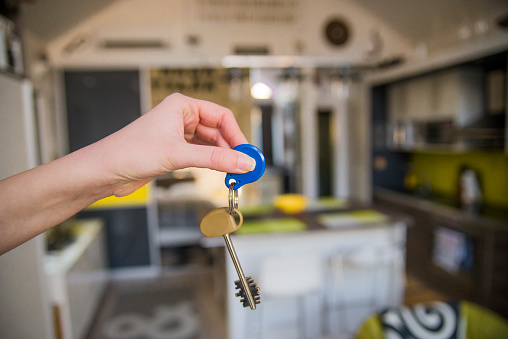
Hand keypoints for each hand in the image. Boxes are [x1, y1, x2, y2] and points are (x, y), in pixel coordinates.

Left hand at [96, 93, 254, 196]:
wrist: (105, 171)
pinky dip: (212, 163)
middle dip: (232, 148)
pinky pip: (201, 154)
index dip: (237, 135)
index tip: (248, 153)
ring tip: (234, 172)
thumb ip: (215, 159)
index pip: (221, 116)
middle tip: (245, 166)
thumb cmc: (129, 152)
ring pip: (210, 144)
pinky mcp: (174, 151)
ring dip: (222, 158)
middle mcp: (181, 117)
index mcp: (181, 105)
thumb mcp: (178, 154)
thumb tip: (242, 161)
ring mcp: (177, 135)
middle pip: (218, 131)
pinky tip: (219, 172)